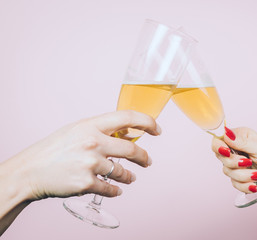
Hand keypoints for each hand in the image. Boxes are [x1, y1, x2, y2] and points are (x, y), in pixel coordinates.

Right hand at [12, 110, 160, 200]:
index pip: (128, 117)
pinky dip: (116, 190)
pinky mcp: (87, 183)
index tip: (157, 129)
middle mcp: (93, 142)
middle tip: (147, 161)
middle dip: (144, 157)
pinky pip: (111, 188)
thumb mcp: (78, 131)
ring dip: (129, 176)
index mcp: (91, 125)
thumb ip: (104, 130)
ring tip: (130, 177)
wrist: (31, 171)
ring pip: (123, 172)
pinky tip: (116, 189)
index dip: (148, 122)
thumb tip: (130, 132)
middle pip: (132, 149)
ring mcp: (90, 163)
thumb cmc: (55, 149)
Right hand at [212, 127, 256, 195]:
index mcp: (240, 137)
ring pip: (227, 171)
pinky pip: (234, 183)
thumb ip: (242, 141)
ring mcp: (237, 164)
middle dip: (234, 163)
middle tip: (248, 163)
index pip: (218, 139)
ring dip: (243, 176)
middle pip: (220, 156)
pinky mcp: (240, 178)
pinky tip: (256, 184)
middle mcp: (236, 149)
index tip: (227, 152)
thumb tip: (225, 132)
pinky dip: (245, 185)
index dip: (219, 147)